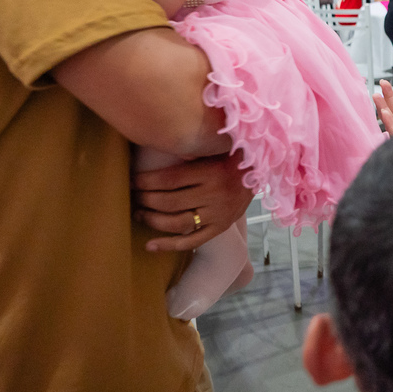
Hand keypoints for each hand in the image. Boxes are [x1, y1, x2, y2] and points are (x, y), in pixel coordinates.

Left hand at [132, 150, 253, 251]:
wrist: (261, 171)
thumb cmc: (230, 156)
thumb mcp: (213, 148)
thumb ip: (191, 152)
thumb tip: (156, 146)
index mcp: (211, 171)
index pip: (169, 179)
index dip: (145, 181)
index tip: (131, 180)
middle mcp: (215, 194)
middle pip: (169, 201)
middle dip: (144, 199)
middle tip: (132, 195)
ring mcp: (218, 213)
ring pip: (177, 222)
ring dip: (152, 220)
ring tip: (138, 213)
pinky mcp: (221, 227)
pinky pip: (192, 240)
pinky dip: (169, 245)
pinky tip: (150, 245)